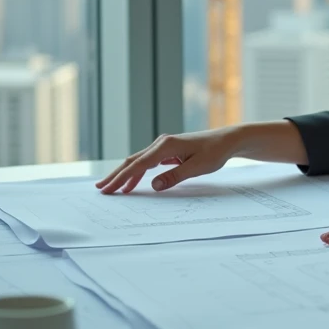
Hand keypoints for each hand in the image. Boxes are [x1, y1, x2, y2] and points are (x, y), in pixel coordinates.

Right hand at [96, 128, 240, 193]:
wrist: (226, 140)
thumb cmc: (214, 152)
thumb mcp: (197, 168)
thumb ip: (174, 176)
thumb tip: (154, 186)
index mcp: (166, 146)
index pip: (139, 164)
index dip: (122, 177)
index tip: (109, 188)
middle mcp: (162, 143)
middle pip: (133, 161)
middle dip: (116, 175)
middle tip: (101, 188)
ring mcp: (164, 146)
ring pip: (139, 161)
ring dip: (125, 174)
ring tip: (112, 187)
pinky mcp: (168, 151)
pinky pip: (147, 162)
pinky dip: (137, 172)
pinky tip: (132, 182)